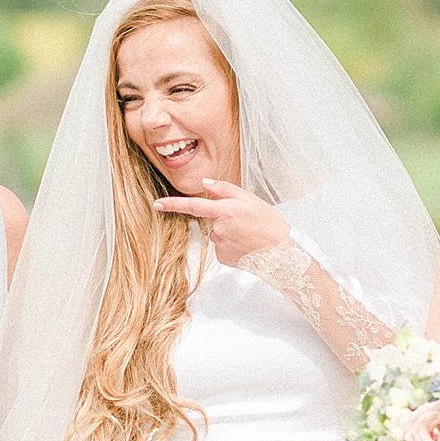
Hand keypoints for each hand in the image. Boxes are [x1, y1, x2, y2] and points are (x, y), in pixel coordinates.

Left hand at [154, 178, 290, 266]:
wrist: (282, 252)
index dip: (173, 204)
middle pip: (210, 220)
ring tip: (248, 234)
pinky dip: (231, 245)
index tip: (157, 204)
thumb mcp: (250, 199)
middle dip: (223, 218)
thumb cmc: (270, 223)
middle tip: (245, 221)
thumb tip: (206, 182)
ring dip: (228, 232)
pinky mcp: (223, 258)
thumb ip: (225, 189)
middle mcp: (218, 228)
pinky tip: (245, 245)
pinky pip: (221, 247)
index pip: (193, 205)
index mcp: (225, 211)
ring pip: (216, 234)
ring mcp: (219, 245)